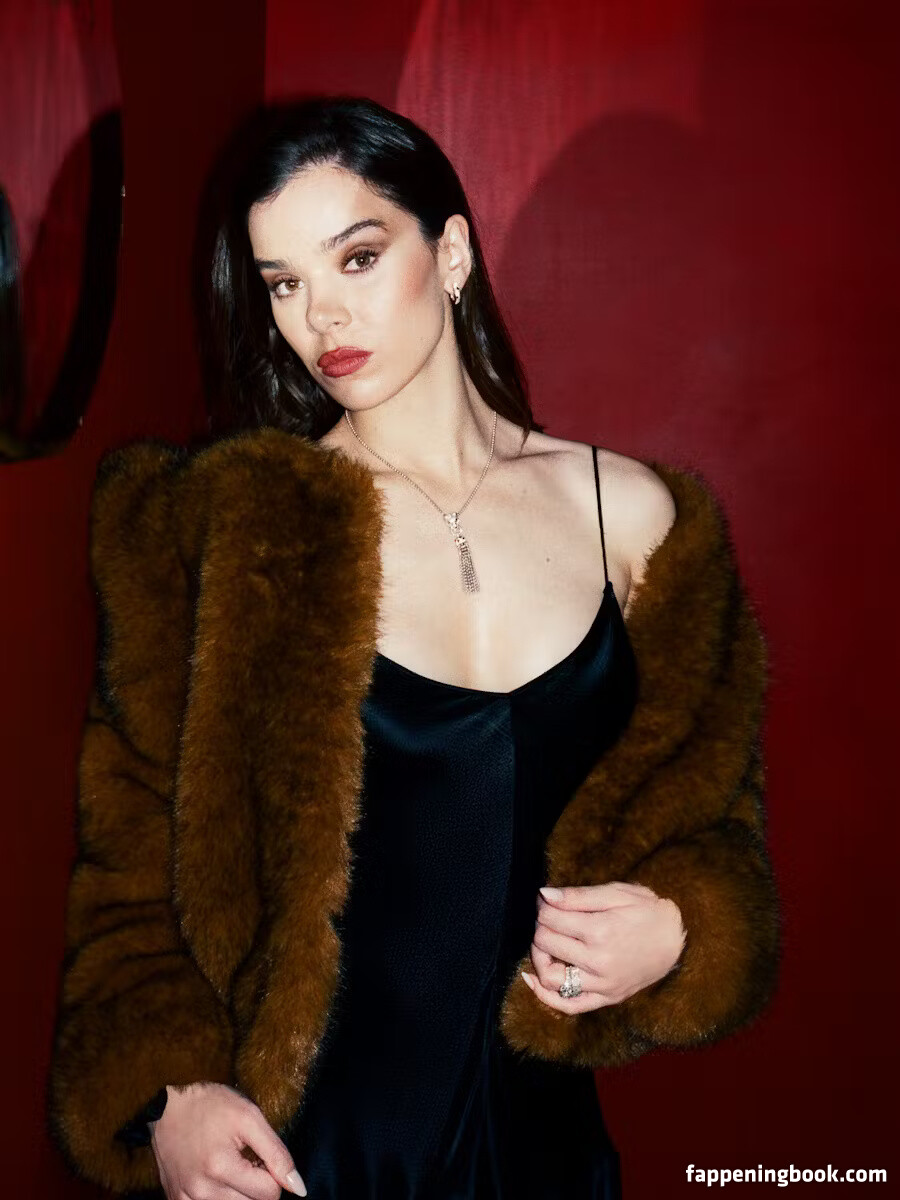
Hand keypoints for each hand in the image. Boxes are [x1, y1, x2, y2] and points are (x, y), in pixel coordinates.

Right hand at [149, 1082, 306, 1198]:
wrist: (167, 1105)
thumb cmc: (210, 1105)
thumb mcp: (249, 1117)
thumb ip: (277, 1153)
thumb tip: (298, 1189)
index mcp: (221, 1167)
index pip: (269, 1194)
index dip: (272, 1173)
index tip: (259, 1154)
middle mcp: (202, 1191)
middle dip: (256, 1185)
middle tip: (246, 1158)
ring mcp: (186, 1199)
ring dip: (239, 1193)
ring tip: (231, 1166)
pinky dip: (219, 1197)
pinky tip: (215, 1177)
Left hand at [521, 881, 685, 1012]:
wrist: (679, 939)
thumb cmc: (648, 911)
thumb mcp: (617, 893)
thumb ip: (578, 896)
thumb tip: (544, 895)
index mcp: (600, 930)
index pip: (550, 917)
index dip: (543, 905)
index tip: (547, 900)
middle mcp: (598, 961)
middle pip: (545, 943)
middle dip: (541, 925)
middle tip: (549, 917)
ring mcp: (602, 984)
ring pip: (550, 976)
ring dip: (538, 957)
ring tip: (545, 943)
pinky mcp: (606, 998)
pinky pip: (568, 1005)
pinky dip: (545, 995)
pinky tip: (533, 979)